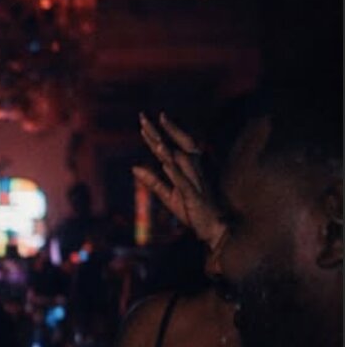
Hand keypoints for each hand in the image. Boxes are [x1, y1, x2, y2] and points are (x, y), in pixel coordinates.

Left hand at [133, 115, 226, 248]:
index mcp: (183, 170)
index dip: (155, 134)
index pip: (166, 148)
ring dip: (166, 150)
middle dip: (158, 132)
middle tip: (142, 117)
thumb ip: (152, 181)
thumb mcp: (167, 195)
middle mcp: (190, 171)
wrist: (212, 228)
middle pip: (172, 146)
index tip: (143, 120)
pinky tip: (166, 165)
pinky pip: (184, 182)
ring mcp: (193, 182)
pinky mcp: (195, 196)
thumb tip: (134, 167)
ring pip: (179, 161)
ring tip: (154, 139)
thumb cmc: (191, 209)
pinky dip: (175, 173)